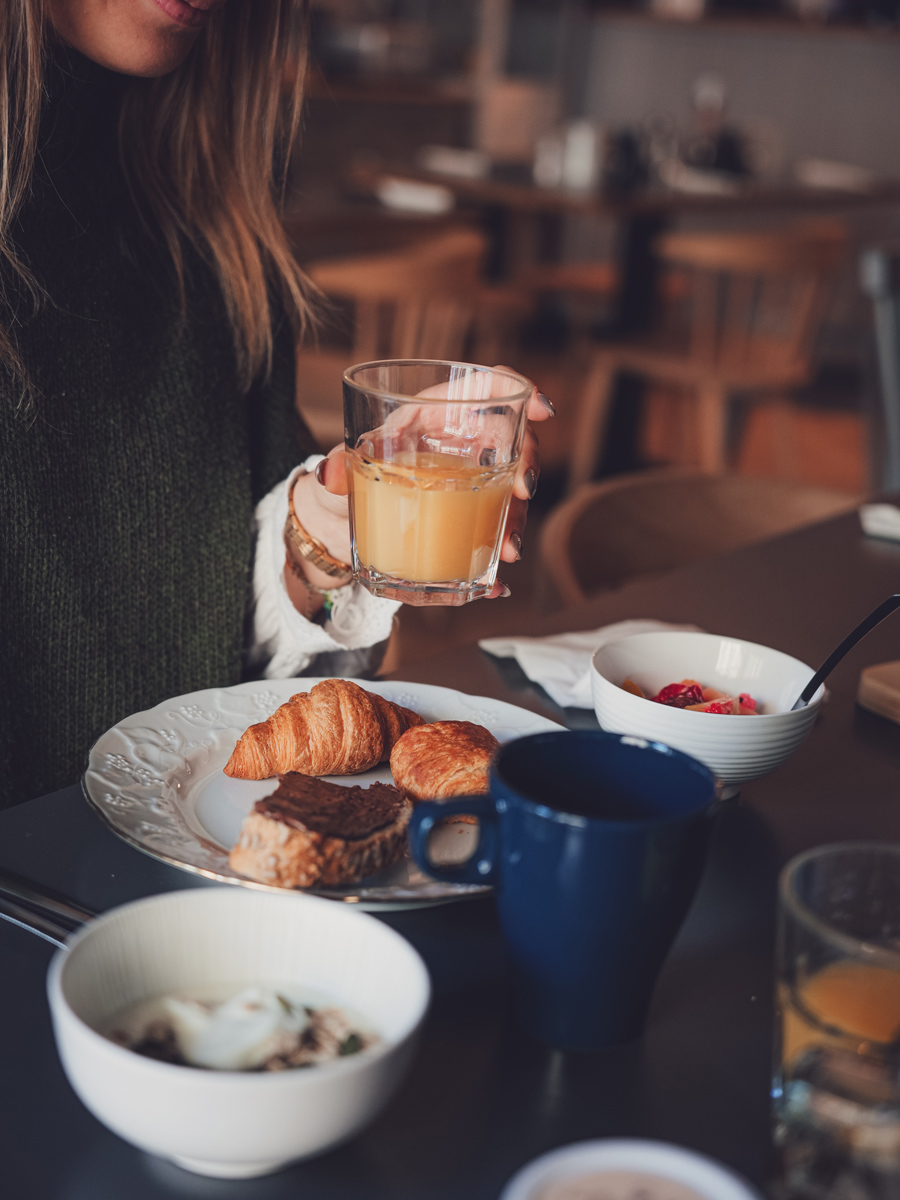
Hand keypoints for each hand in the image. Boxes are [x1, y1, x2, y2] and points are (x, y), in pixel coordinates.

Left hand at [308, 377, 554, 600]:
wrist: (341, 518)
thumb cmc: (348, 475)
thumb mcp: (343, 467)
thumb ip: (338, 466)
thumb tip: (330, 474)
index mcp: (434, 416)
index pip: (484, 388)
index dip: (515, 390)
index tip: (541, 410)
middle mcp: (461, 445)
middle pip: (512, 441)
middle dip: (527, 466)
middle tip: (522, 495)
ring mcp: (470, 483)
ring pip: (509, 492)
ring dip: (516, 521)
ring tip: (508, 551)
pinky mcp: (466, 520)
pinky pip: (491, 534)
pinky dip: (493, 562)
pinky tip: (496, 586)